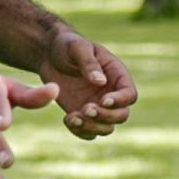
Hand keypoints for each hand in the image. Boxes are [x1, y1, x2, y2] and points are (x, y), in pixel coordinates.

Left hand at [41, 22, 138, 140]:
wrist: (49, 55)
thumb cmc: (67, 46)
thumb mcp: (77, 48)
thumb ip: (89, 63)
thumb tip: (101, 82)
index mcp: (117, 75)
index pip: (129, 94)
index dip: (120, 101)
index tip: (103, 100)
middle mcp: (111, 94)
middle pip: (122, 115)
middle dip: (106, 116)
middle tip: (85, 109)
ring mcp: (98, 107)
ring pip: (107, 128)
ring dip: (93, 127)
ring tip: (74, 118)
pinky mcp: (83, 116)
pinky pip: (89, 133)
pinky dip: (80, 132)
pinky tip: (68, 119)